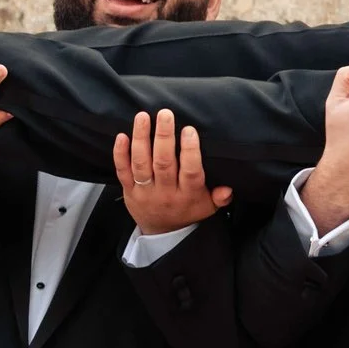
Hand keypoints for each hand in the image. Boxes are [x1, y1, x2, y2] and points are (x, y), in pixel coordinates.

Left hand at [115, 109, 232, 235]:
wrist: (162, 233)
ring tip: (143, 117)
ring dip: (141, 139)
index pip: (190, 172)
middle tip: (165, 114)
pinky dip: (120, 154)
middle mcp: (166, 192)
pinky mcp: (129, 191)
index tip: (189, 130)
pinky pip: (123, 171)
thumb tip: (228, 188)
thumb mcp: (208, 207)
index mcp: (188, 194)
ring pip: (141, 163)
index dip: (190, 151)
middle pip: (163, 163)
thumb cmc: (187, 211)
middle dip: (163, 137)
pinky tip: (121, 136)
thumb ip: (220, 197)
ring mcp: (146, 191)